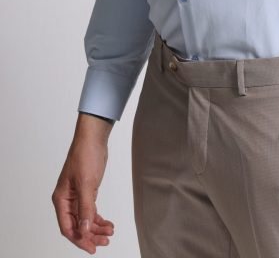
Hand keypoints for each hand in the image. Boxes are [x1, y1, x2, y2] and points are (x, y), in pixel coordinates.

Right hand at [51, 113, 114, 253]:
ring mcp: (77, 196)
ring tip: (110, 233)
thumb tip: (84, 230)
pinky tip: (108, 224)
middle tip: (105, 242)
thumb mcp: (87, 183)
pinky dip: (99, 218)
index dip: (79, 239)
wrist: (94, 138)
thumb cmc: (85, 156)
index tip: (92, 248)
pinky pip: (91, 211)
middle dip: (90, 235)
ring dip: (96, 228)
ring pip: (85, 219)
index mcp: (61, 199)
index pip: (68, 227)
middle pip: (77, 226)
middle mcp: (67, 200)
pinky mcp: (87, 192)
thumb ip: (86, 208)